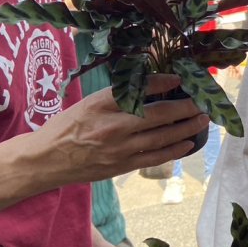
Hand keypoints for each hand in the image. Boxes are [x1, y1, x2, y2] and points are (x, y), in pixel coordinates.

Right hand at [38, 74, 208, 185]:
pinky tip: (187, 144)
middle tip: (202, 102)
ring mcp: (118, 150)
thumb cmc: (68, 126)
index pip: (138, 90)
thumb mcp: (90, 102)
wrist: (45, 160)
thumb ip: (120, 94)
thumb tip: (153, 84)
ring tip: (201, 120)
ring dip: (186, 129)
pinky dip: (173, 151)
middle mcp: (112, 127)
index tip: (179, 78)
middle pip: (158, 116)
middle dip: (185, 108)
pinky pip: (154, 158)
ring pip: (161, 139)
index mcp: (101, 105)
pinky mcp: (121, 167)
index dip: (162, 83)